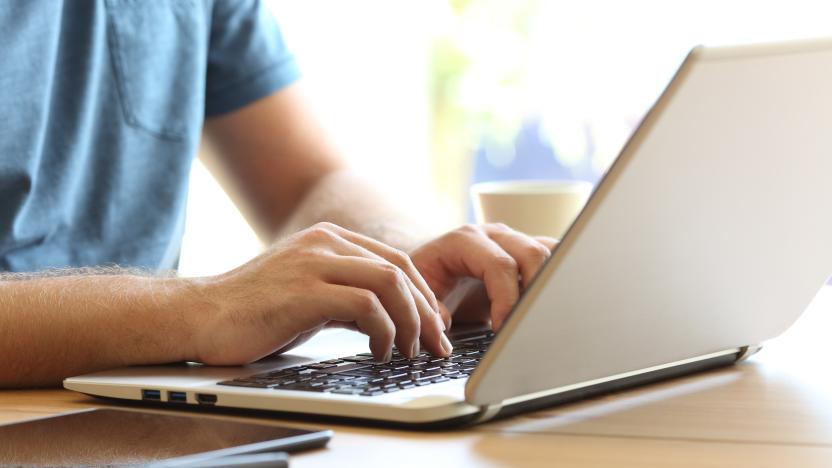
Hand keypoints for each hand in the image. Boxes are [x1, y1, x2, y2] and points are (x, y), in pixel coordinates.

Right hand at [190, 222, 450, 364]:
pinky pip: (365, 307)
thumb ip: (349, 297)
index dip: (422, 295)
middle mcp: (325, 243)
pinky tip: (380, 352)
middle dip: (426, 311)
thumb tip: (391, 319)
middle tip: (436, 344)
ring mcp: (314, 263)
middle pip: (399, 270)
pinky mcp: (304, 292)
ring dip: (410, 322)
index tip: (434, 325)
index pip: (395, 261)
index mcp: (329, 239)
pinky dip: (384, 332)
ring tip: (410, 351)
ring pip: (389, 283)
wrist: (200, 316)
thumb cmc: (254, 311)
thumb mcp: (311, 295)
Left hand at [409, 224, 557, 330]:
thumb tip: (443, 322)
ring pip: (550, 252)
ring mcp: (513, 241)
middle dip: (535, 292)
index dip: (506, 299)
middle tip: (526, 325)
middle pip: (532, 254)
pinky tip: (551, 304)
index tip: (502, 329)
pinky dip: (558, 279)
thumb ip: (428, 308)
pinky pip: (554, 257)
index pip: (500, 265)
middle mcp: (493, 235)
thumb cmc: (423, 278)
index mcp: (464, 241)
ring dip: (551, 284)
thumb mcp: (415, 293)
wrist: (428, 265)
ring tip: (539, 315)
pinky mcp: (526, 254)